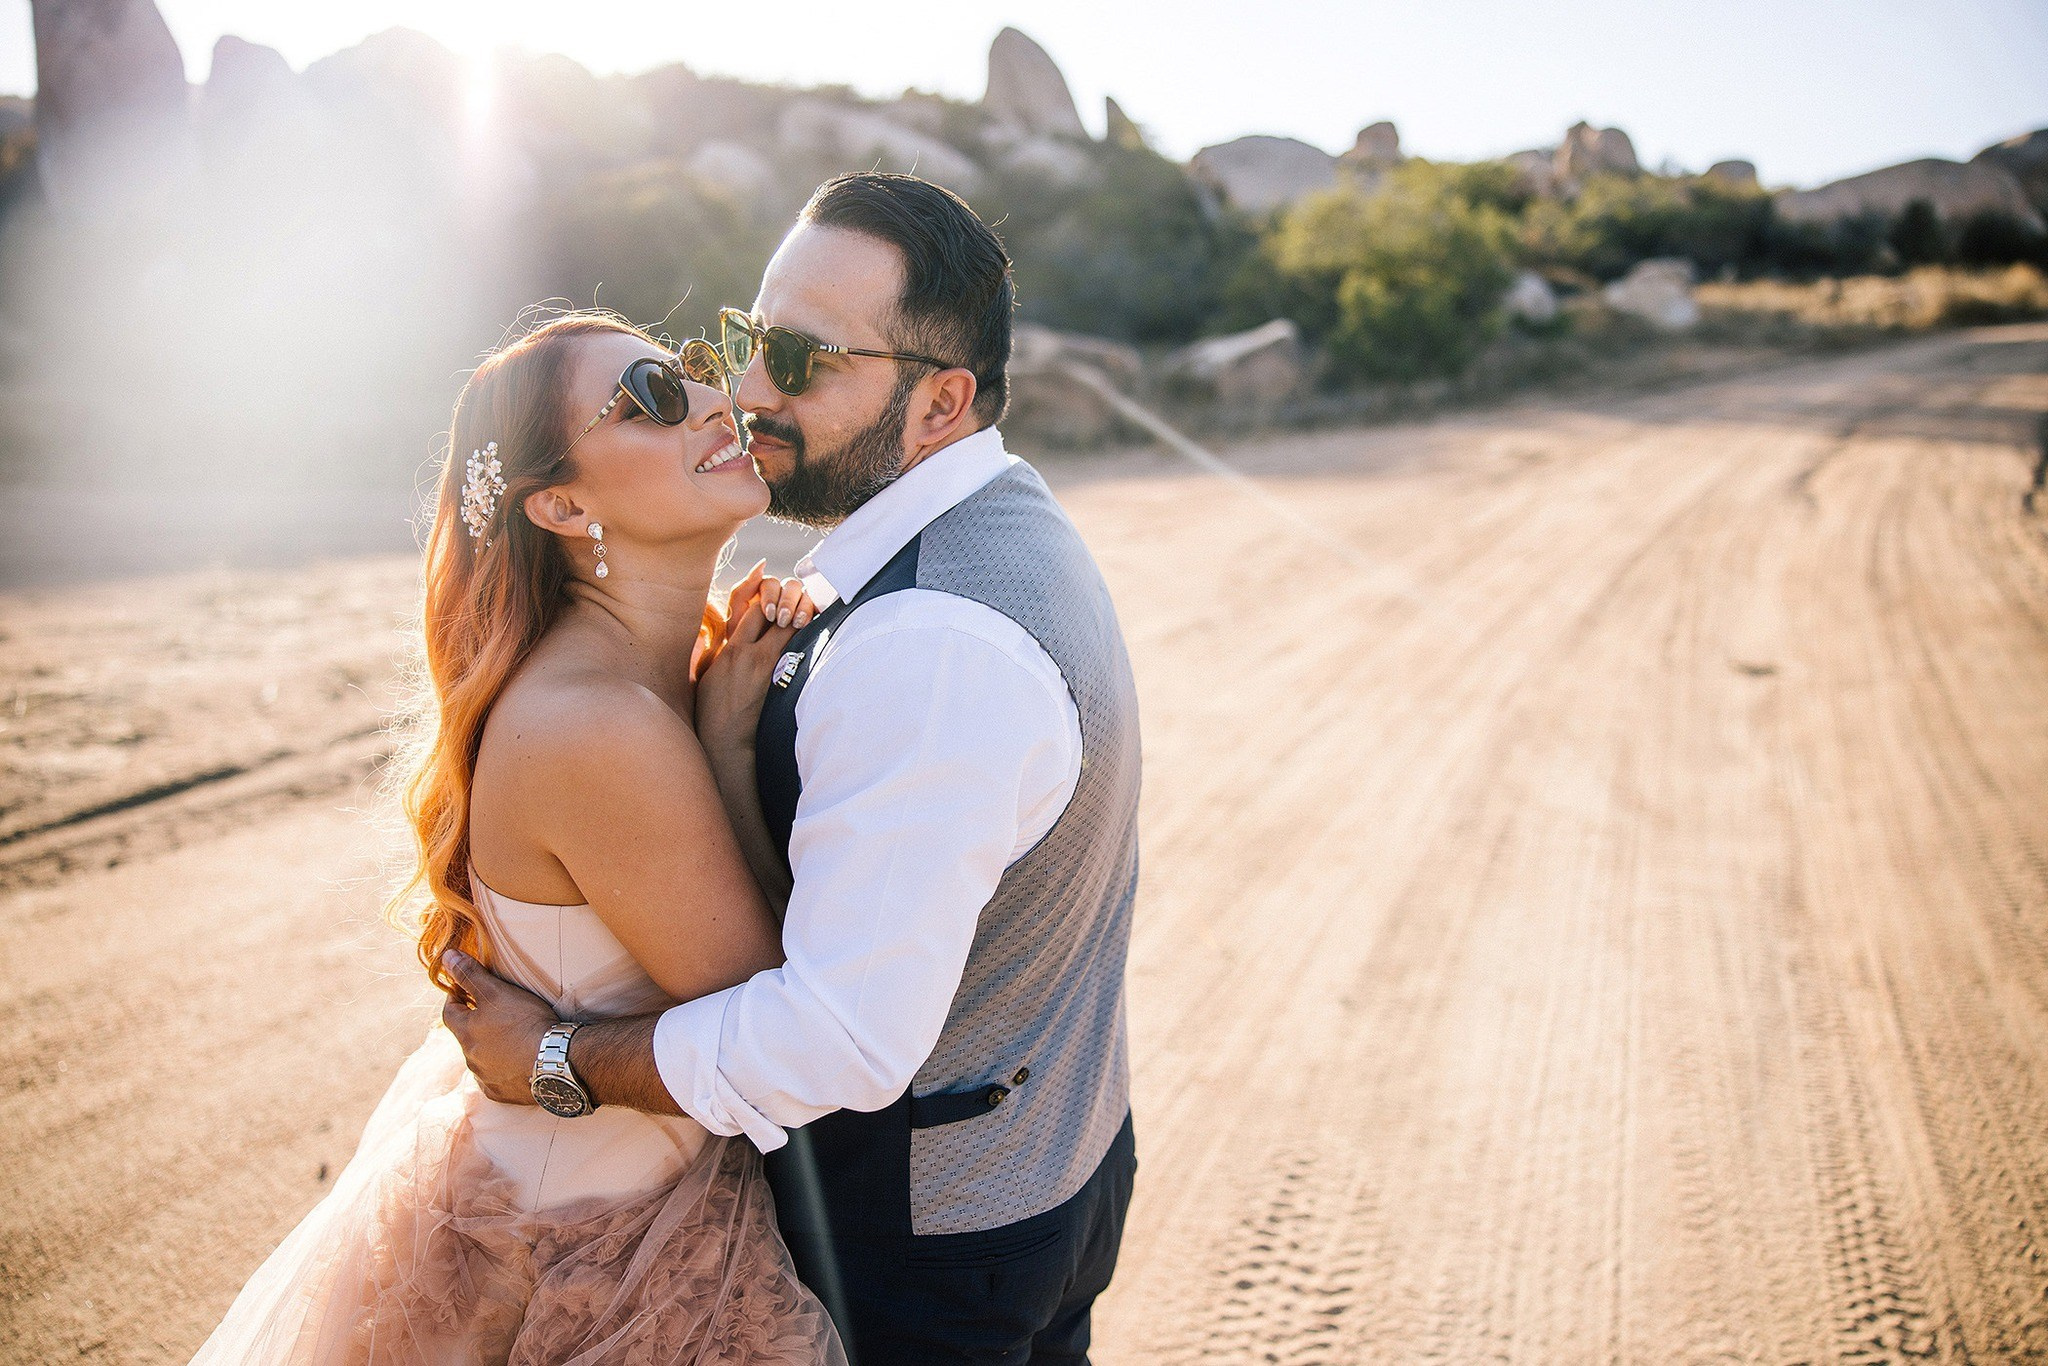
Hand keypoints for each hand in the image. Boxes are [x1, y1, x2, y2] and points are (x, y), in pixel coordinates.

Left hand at [439, 949, 557, 1104]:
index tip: (461, 991)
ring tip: (508, 1039)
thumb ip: (470, 975)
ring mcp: (486, 1078)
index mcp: (466, 1033)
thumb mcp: (497, 992)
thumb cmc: (524, 1022)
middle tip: (491, 1014)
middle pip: (465, 1037)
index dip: (454, 998)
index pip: (449, 1013)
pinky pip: (496, 1080)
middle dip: (474, 1025)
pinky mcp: (502, 1093)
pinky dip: (502, 1070)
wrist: (554, 1061)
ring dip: (489, 1049)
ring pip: (480, 1060)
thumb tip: (446, 957)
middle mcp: (470, 1058)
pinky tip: (517, 1063)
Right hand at [696, 574, 811, 750]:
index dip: (765, 596)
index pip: (753, 609)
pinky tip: (810, 628)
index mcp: (730, 650)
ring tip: (804, 614)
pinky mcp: (779, 678)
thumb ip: (715, 646)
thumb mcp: (706, 671)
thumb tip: (720, 626)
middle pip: (775, 610)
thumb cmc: (711, 707)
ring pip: (791, 626)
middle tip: (795, 603)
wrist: (725, 739)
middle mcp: (749, 653)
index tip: (772, 596)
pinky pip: (797, 646)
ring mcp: (766, 666)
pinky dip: (804, 633)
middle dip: (786, 600)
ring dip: (800, 614)